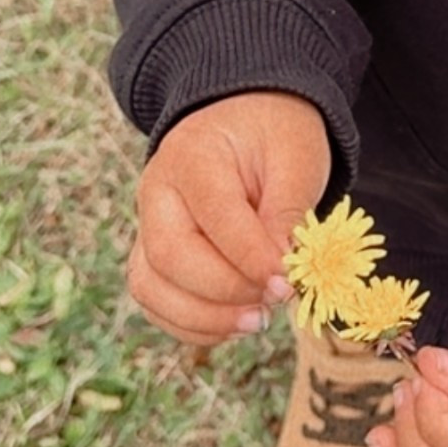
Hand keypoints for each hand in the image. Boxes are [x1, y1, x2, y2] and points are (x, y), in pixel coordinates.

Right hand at [127, 91, 329, 344]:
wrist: (248, 120)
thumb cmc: (276, 135)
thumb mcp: (298, 157)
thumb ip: (289, 211)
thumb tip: (282, 272)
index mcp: (193, 155)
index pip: (214, 217)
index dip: (250, 258)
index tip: (289, 282)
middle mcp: (157, 191)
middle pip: (169, 257)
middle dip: (226, 292)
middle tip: (278, 298)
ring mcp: (149, 224)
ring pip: (151, 287)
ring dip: (205, 318)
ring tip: (260, 321)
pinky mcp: (154, 254)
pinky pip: (156, 302)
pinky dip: (192, 325)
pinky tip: (236, 324)